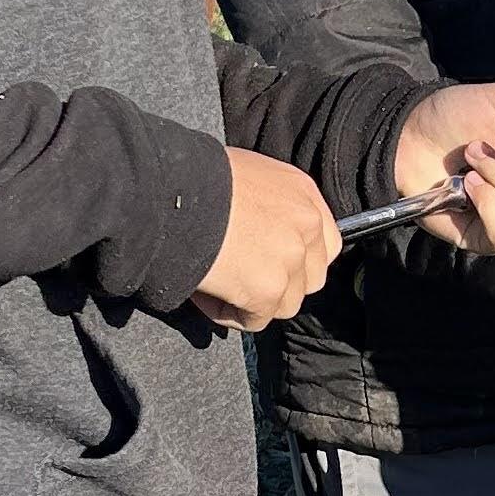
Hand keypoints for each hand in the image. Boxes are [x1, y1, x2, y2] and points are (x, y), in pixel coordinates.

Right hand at [192, 151, 339, 328]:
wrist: (171, 192)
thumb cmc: (194, 178)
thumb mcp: (245, 174)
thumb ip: (267, 204)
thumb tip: (255, 232)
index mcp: (302, 193)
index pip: (324, 242)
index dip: (297, 259)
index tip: (267, 261)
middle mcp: (306, 226)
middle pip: (309, 279)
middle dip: (277, 283)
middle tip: (239, 273)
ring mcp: (291, 260)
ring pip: (283, 304)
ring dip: (252, 301)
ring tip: (217, 280)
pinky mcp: (268, 291)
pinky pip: (254, 321)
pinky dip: (227, 312)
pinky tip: (205, 289)